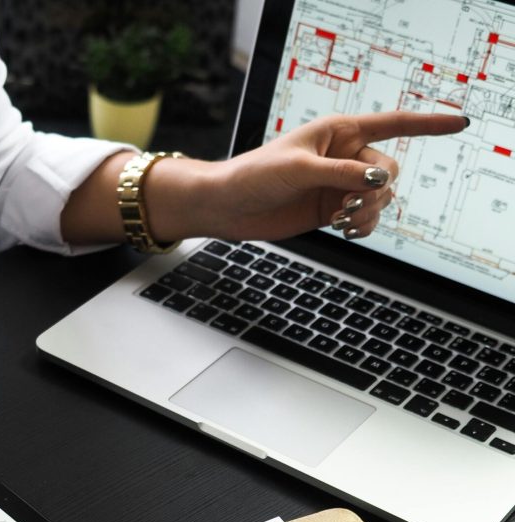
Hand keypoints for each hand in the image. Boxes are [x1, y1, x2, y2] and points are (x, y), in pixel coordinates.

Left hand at [149, 111, 467, 242]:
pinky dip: (364, 227)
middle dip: (377, 190)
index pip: (394, 124)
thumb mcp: (299, 170)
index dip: (428, 124)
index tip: (460, 124)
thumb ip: (341, 174)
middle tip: (349, 207)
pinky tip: (348, 231)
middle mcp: (344, 157)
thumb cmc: (254, 176)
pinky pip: (365, 219)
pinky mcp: (331, 210)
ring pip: (379, 198)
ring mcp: (339, 185)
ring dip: (369, 211)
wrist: (227, 207)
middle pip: (388, 170)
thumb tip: (379, 180)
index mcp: (340, 131)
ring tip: (343, 221)